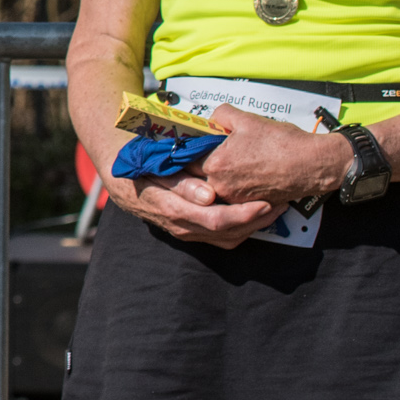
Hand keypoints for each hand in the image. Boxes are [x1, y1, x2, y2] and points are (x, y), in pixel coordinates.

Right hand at [108, 167, 285, 247]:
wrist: (119, 174)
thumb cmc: (139, 161)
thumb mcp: (155, 164)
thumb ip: (181, 181)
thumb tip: (209, 197)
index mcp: (170, 207)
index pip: (215, 220)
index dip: (243, 214)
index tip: (265, 202)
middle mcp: (178, 226)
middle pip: (226, 233)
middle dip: (256, 221)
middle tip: (280, 205)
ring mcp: (184, 231)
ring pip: (226, 239)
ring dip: (253, 227)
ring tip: (274, 209)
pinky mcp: (189, 231)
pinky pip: (220, 238)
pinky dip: (241, 228)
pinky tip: (254, 214)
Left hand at [196, 107, 351, 209]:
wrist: (313, 164)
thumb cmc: (283, 143)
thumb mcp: (247, 119)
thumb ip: (221, 115)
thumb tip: (211, 119)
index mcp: (215, 165)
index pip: (187, 158)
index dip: (189, 148)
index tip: (190, 144)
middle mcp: (222, 186)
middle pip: (198, 175)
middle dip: (200, 163)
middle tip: (210, 151)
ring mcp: (236, 199)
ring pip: (215, 187)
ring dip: (216, 176)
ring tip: (232, 161)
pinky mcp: (250, 205)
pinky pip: (232, 196)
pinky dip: (233, 186)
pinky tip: (244, 172)